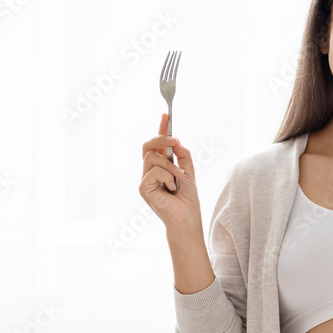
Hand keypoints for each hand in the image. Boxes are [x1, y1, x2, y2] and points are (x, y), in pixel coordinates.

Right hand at [139, 114, 202, 233]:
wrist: (187, 217)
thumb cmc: (187, 198)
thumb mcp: (189, 171)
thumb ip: (183, 155)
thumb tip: (177, 140)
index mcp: (161, 166)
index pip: (157, 144)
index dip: (161, 129)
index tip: (166, 115)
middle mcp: (150, 171)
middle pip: (148, 146)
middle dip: (161, 138)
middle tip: (175, 139)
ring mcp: (145, 179)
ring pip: (153, 157)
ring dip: (170, 165)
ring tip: (179, 178)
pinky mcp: (143, 187)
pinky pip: (155, 171)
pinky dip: (168, 177)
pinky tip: (172, 188)